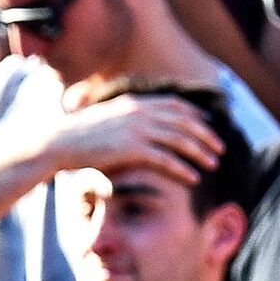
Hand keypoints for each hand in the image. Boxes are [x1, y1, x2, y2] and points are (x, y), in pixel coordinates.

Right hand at [35, 89, 221, 184]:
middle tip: (220, 147)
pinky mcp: (131, 148)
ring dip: (200, 152)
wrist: (59, 141)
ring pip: (179, 139)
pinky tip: (193, 177)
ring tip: (213, 164)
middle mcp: (138, 113)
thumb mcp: (106, 117)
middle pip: (184, 121)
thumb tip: (139, 121)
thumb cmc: (79, 133)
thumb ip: (125, 116)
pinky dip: (182, 168)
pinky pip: (165, 159)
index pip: (175, 104)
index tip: (208, 126)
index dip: (196, 115)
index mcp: (133, 103)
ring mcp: (135, 130)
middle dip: (206, 134)